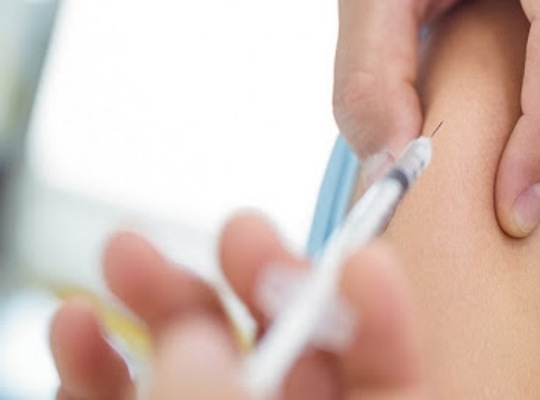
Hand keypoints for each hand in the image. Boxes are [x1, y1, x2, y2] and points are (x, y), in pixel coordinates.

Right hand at [50, 214, 427, 398]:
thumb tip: (198, 339)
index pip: (386, 368)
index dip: (379, 314)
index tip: (365, 259)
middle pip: (289, 345)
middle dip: (260, 280)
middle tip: (243, 232)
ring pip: (204, 358)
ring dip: (166, 299)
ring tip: (126, 251)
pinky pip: (134, 395)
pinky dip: (99, 363)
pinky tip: (77, 326)